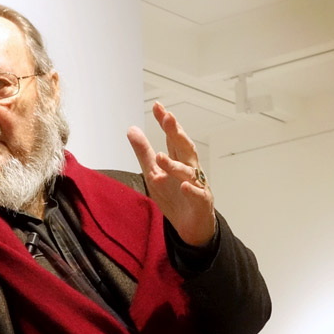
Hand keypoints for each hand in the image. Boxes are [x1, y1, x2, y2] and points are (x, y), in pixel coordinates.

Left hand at [127, 102, 215, 246]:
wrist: (190, 227)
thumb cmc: (175, 198)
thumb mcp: (153, 174)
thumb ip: (144, 152)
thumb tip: (131, 129)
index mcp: (178, 160)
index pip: (172, 138)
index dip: (166, 122)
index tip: (158, 106)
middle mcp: (190, 169)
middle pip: (184, 148)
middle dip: (176, 133)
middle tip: (168, 118)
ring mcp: (197, 185)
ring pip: (189, 171)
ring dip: (175, 164)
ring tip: (160, 157)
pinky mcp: (201, 203)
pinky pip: (198, 195)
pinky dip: (192, 190)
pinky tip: (184, 186)